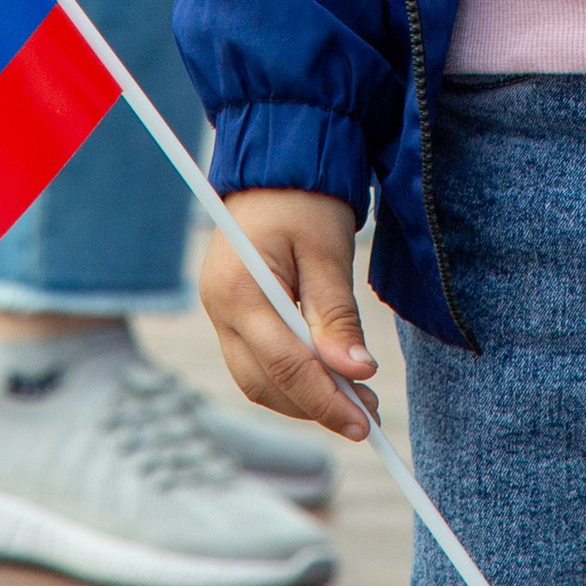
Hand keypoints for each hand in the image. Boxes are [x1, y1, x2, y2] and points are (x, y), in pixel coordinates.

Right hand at [199, 190, 379, 442]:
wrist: (276, 164)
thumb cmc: (304, 198)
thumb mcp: (328, 251)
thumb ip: (337, 315)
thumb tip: (355, 374)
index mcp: (238, 290)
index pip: (283, 365)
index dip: (325, 400)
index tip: (364, 422)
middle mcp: (219, 308)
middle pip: (264, 383)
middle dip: (315, 405)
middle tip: (366, 415)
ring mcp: (221, 313)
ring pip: (259, 380)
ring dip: (305, 397)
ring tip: (356, 400)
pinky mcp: (233, 314)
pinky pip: (260, 362)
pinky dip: (293, 377)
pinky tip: (328, 377)